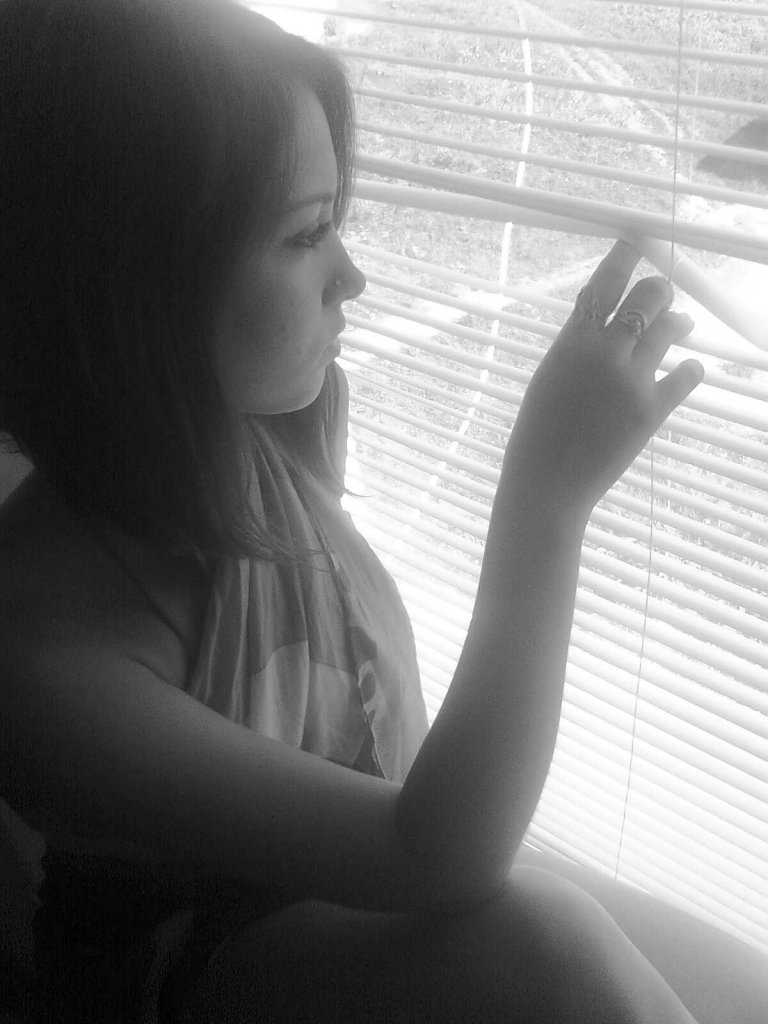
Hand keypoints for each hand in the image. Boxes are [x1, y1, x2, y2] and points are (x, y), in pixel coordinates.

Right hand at [506, 240, 703, 514]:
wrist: (546, 484)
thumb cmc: (537, 434)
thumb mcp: (549, 377)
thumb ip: (577, 346)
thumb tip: (604, 320)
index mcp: (572, 342)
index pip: (604, 283)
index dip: (623, 257)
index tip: (634, 244)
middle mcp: (605, 353)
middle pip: (648, 297)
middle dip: (658, 291)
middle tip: (661, 296)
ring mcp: (632, 380)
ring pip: (670, 328)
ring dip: (677, 323)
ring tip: (680, 325)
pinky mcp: (653, 410)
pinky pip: (686, 375)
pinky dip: (690, 369)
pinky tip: (689, 369)